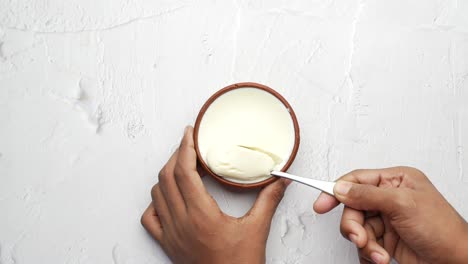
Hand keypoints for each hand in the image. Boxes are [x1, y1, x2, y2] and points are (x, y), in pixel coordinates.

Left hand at [141, 126, 290, 263]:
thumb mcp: (257, 229)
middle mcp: (181, 222)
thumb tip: (281, 179)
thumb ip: (269, 200)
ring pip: (157, 194)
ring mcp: (171, 234)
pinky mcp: (168, 245)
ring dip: (167, 176)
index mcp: (201, 215)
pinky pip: (150, 218)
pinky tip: (169, 197)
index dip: (184, 147)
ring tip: (182, 167)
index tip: (189, 133)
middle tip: (189, 145)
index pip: (184, 171)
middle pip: (167, 177)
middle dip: (176, 156)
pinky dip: (156, 202)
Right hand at [314, 167, 467, 263]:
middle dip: (354, 226)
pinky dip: (369, 253)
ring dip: (364, 243)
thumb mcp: (403, 204)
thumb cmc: (442, 229)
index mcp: (395, 180)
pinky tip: (382, 257)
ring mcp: (386, 219)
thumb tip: (341, 189)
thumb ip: (368, 195)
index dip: (336, 190)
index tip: (321, 204)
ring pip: (356, 227)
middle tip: (360, 238)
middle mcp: (388, 198)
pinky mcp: (385, 238)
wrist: (456, 262)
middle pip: (353, 207)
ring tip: (378, 253)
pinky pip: (363, 243)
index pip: (357, 180)